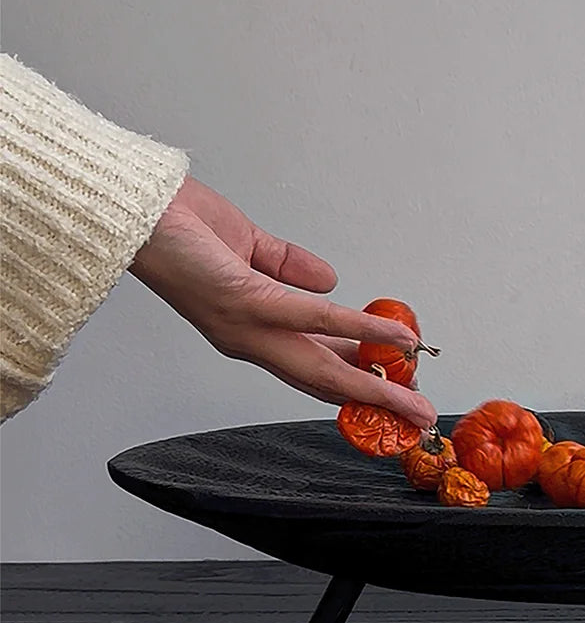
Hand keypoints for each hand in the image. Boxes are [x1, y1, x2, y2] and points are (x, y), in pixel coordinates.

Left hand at [130, 177, 436, 427]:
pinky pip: (316, 318)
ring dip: (375, 386)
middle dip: (375, 403)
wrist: (129, 206)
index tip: (396, 390)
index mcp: (250, 329)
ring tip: (414, 399)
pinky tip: (392, 338)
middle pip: (323, 382)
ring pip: (323, 366)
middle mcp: (249, 339)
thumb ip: (291, 267)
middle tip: (417, 417)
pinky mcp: (245, 301)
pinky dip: (359, 330)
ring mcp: (247, 326)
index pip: (312, 365)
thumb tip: (332, 280)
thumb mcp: (249, 247)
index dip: (357, 381)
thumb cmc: (177, 224)